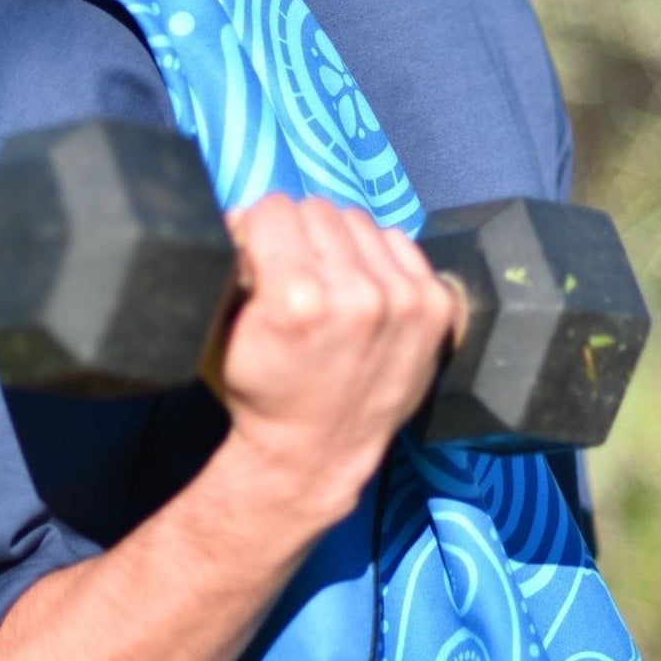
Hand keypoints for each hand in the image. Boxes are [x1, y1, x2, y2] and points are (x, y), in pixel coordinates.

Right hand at [213, 194, 458, 530]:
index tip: (261, 255)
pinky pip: (398, 240)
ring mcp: (402, 298)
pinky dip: (378, 258)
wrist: (316, 451)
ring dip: (339, 243)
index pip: (272, 208)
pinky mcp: (433, 305)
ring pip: (357, 219)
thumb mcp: (226, 328)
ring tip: (331, 282)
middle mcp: (355, 293)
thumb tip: (246, 213)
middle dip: (297, 235)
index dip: (260, 230)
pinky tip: (364, 289)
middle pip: (316, 208)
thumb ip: (236, 261)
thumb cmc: (264, 390)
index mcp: (296, 298)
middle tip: (294, 272)